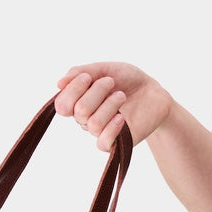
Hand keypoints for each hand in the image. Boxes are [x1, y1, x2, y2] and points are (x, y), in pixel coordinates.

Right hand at [55, 63, 173, 150]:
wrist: (152, 91)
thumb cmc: (127, 79)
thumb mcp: (104, 69)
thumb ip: (81, 72)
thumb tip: (59, 83)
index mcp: (78, 100)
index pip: (62, 105)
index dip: (73, 90)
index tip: (89, 77)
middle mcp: (85, 118)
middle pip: (79, 111)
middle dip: (96, 92)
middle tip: (110, 82)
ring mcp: (99, 131)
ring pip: (93, 124)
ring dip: (109, 105)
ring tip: (122, 95)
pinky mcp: (115, 143)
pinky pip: (102, 142)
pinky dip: (112, 128)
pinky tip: (122, 117)